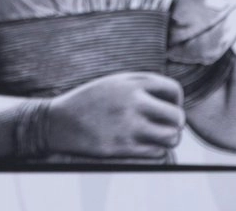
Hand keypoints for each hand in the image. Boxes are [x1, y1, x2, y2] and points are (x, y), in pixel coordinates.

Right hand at [45, 72, 184, 159]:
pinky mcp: (122, 147)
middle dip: (175, 123)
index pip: (174, 90)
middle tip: (164, 126)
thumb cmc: (89, 101)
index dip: (176, 100)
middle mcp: (132, 102)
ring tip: (157, 137)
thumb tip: (173, 99)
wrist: (57, 121)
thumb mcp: (114, 82)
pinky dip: (155, 150)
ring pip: (171, 137)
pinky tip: (143, 145)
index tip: (166, 107)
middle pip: (177, 117)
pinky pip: (157, 153)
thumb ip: (142, 85)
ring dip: (168, 139)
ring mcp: (128, 126)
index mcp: (131, 83)